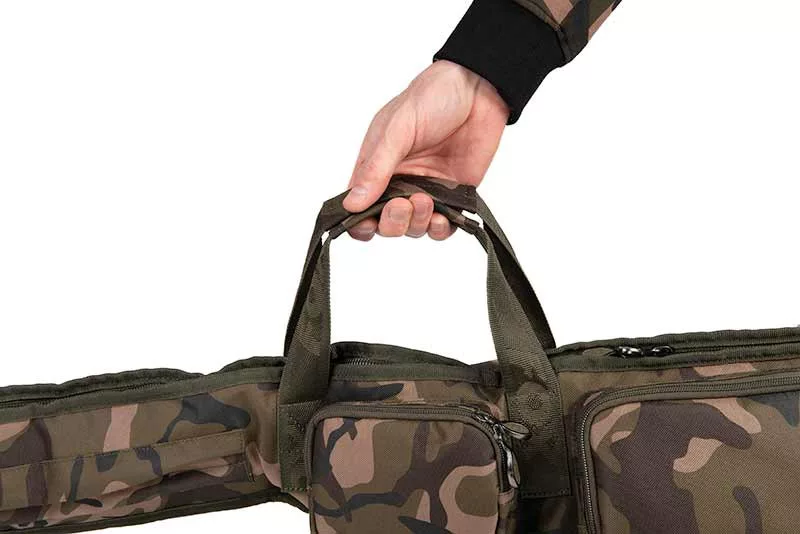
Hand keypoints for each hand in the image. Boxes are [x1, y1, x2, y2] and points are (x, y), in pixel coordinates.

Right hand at [343, 60, 508, 240]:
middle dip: (392, 222)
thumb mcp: (397, 129)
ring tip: (425, 199)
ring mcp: (427, 190)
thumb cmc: (432, 98)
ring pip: (414, 228)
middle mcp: (399, 183)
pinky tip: (442, 216)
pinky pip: (444, 227)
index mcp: (376, 167)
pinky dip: (441, 229)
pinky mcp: (454, 195)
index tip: (368, 222)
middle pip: (385, 224)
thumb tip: (352, 204)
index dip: (359, 222)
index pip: (358, 207)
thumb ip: (376, 168)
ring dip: (416, 222)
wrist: (478, 88)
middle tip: (402, 204)